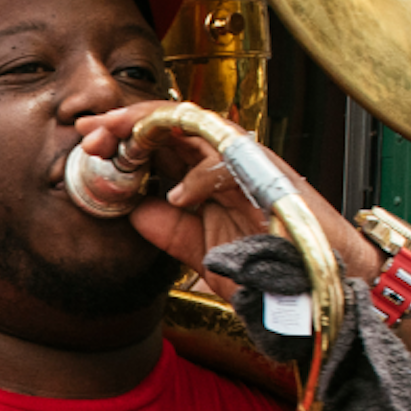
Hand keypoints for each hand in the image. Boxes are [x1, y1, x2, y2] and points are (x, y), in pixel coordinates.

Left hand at [68, 104, 379, 298]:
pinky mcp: (270, 177)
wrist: (324, 291)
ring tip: (119, 144)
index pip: (158, 140)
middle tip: (90, 131)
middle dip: (125, 121)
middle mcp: (227, 160)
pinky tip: (177, 197)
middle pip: (170, 119)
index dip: (120, 135)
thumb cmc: (273, 271)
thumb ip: (168, 231)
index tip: (86, 139)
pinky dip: (198, 177)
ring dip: (151, 130)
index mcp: (208, 174)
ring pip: (193, 124)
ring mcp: (249, 164)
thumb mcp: (202, 254)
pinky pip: (229, 163)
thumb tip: (131, 210)